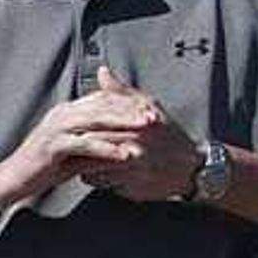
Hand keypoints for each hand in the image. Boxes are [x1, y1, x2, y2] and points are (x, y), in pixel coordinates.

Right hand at [0, 74, 155, 202]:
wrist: (11, 180)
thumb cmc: (42, 168)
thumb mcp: (73, 153)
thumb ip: (94, 144)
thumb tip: (119, 144)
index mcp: (67, 112)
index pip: (102, 99)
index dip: (128, 103)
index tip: (152, 109)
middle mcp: (62, 114)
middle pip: (103, 104)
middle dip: (131, 109)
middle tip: (156, 115)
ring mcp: (56, 128)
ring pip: (97, 119)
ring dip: (124, 122)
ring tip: (147, 128)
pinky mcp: (52, 145)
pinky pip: (85, 143)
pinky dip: (107, 147)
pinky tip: (125, 153)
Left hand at [72, 62, 199, 200]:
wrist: (189, 168)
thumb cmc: (168, 135)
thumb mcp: (149, 106)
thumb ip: (121, 92)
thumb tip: (102, 72)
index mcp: (134, 121)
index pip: (95, 122)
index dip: (79, 126)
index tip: (69, 129)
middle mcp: (134, 142)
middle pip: (90, 143)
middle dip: (76, 146)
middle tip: (68, 146)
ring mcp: (131, 166)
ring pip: (91, 164)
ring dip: (81, 164)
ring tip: (78, 160)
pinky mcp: (130, 184)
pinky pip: (100, 181)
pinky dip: (92, 177)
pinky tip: (91, 173)